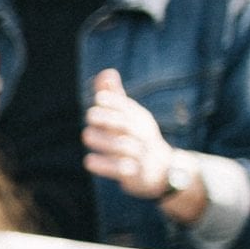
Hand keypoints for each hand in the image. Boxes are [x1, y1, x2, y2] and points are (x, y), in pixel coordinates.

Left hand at [82, 71, 173, 198]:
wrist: (164, 171)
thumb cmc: (138, 138)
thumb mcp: (130, 117)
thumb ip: (115, 97)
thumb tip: (106, 73)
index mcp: (140, 119)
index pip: (128, 108)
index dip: (114, 102)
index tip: (98, 98)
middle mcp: (142, 136)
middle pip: (127, 126)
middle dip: (109, 118)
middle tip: (89, 114)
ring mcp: (140, 156)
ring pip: (123, 148)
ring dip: (104, 141)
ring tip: (86, 135)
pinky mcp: (135, 175)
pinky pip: (121, 171)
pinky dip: (105, 166)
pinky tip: (89, 161)